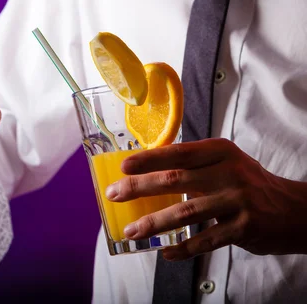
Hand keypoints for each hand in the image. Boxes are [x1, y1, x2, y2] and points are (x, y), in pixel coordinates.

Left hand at [106, 138, 306, 259]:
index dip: (148, 159)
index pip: (178, 153)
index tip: (123, 167)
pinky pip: (204, 240)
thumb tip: (146, 171)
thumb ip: (194, 163)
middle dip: (139, 188)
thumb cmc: (249, 183)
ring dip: (153, 223)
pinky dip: (182, 248)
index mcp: (220, 152)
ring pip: (185, 212)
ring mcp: (236, 201)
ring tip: (131, 231)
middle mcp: (229, 172)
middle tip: (114, 195)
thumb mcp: (226, 162)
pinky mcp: (243, 228)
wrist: (294, 210)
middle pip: (175, 180)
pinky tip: (164, 252)